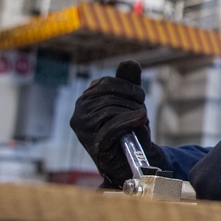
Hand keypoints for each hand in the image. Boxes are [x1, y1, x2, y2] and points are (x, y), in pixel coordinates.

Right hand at [70, 60, 165, 186]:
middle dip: (133, 102)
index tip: (139, 97)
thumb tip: (129, 62)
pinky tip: (140, 120)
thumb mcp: (131, 100)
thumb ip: (128, 81)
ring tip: (139, 122)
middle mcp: (79, 114)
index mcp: (86, 100)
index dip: (128, 87)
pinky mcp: (95, 145)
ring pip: (113, 111)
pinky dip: (129, 122)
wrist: (134, 157)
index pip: (107, 83)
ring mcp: (84, 131)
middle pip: (110, 97)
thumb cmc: (130, 127)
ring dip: (133, 114)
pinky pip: (112, 127)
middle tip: (141, 112)